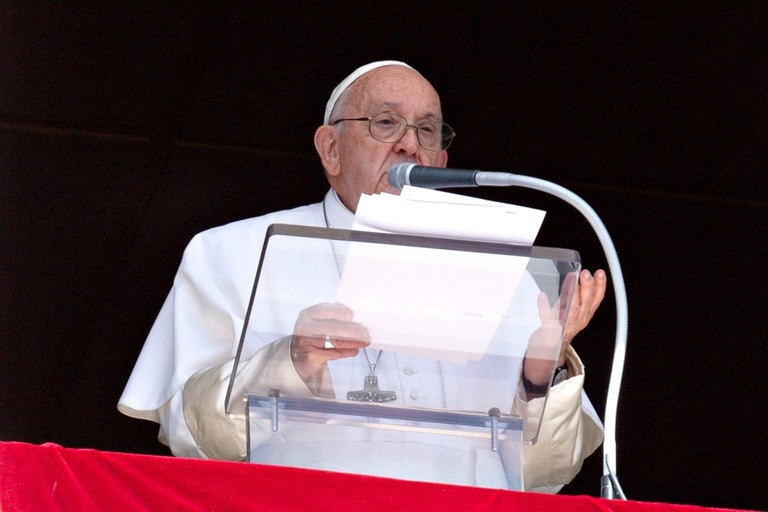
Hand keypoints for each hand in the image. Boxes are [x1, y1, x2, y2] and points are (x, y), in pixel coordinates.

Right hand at [290, 303, 369, 381]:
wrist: (300, 356)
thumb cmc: (314, 335)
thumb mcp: (322, 324)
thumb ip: (337, 322)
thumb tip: (358, 324)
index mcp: (308, 314)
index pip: (322, 310)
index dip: (337, 312)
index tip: (351, 315)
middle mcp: (305, 326)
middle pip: (330, 327)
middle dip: (351, 330)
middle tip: (365, 332)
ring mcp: (306, 342)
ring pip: (333, 341)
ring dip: (351, 342)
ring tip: (364, 342)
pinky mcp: (310, 356)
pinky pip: (332, 354)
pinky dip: (345, 352)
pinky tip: (354, 351)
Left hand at [523, 269, 606, 384]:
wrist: (553, 347)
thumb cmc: (564, 325)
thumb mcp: (578, 310)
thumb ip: (581, 295)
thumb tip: (580, 275)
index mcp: (586, 313)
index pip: (597, 299)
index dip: (600, 286)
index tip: (599, 273)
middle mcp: (579, 319)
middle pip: (586, 303)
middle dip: (587, 287)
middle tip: (585, 274)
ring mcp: (566, 325)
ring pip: (572, 311)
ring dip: (572, 295)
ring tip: (571, 281)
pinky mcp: (551, 330)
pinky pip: (548, 319)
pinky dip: (544, 307)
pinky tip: (542, 297)